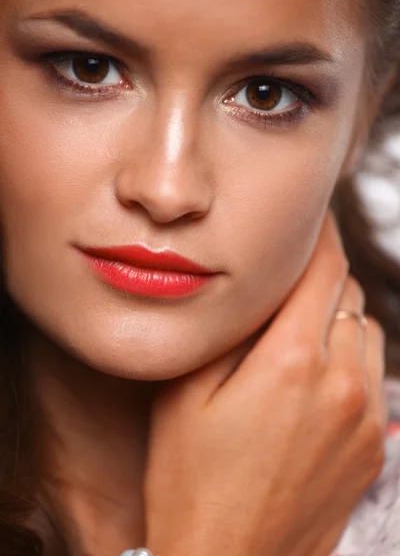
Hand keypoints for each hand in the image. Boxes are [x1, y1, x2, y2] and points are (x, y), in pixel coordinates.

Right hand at [144, 211, 387, 555]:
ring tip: (303, 319)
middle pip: (346, 294)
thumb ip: (228, 331)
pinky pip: (373, 372)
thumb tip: (256, 290)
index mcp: (292, 362)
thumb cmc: (191, 481)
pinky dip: (351, 352)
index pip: (322, 268)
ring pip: (366, 329)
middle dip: (321, 272)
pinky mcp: (372, 446)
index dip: (316, 234)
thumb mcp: (186, 394)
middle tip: (291, 271)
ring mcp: (365, 417)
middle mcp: (341, 383)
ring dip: (338, 312)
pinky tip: (319, 367)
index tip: (308, 218)